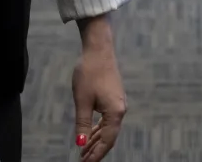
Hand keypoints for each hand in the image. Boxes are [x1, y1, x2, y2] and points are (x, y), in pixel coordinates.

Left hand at [72, 17, 125, 161]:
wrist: (98, 50)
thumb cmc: (89, 73)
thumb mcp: (82, 101)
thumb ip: (82, 124)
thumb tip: (81, 144)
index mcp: (115, 112)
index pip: (107, 141)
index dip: (96, 154)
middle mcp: (120, 110)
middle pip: (109, 137)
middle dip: (96, 150)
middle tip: (82, 160)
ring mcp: (118, 104)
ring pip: (108, 128)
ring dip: (96, 140)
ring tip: (84, 151)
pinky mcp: (113, 98)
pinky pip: (107, 120)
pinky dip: (98, 129)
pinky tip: (90, 134)